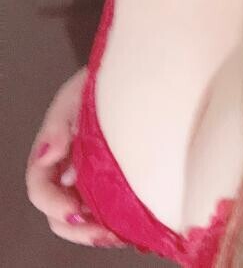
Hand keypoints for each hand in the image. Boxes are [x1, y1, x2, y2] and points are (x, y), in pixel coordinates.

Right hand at [26, 67, 123, 247]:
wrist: (137, 73)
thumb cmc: (105, 79)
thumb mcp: (78, 94)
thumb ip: (60, 124)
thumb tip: (47, 155)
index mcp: (53, 149)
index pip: (39, 185)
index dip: (52, 203)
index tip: (76, 210)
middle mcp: (67, 168)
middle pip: (57, 212)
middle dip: (76, 228)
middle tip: (102, 232)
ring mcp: (89, 177)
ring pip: (81, 219)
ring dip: (94, 232)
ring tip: (116, 235)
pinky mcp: (112, 181)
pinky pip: (107, 211)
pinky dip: (113, 223)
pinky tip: (129, 226)